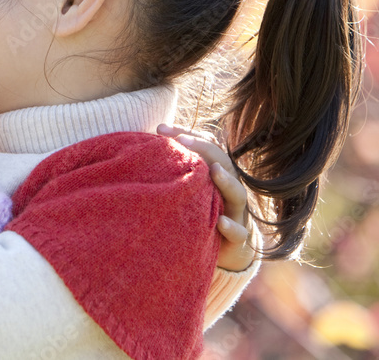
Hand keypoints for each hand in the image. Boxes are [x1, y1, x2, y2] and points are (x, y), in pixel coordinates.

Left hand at [157, 123, 255, 271]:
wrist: (220, 249)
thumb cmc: (195, 212)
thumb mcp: (184, 189)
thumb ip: (170, 170)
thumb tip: (140, 146)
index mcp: (215, 173)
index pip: (204, 146)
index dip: (184, 133)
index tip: (160, 129)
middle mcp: (228, 189)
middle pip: (222, 163)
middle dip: (204, 149)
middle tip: (184, 141)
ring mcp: (235, 212)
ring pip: (237, 194)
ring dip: (227, 182)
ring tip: (214, 172)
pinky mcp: (237, 238)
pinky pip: (239, 232)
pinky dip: (231, 227)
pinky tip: (221, 221)